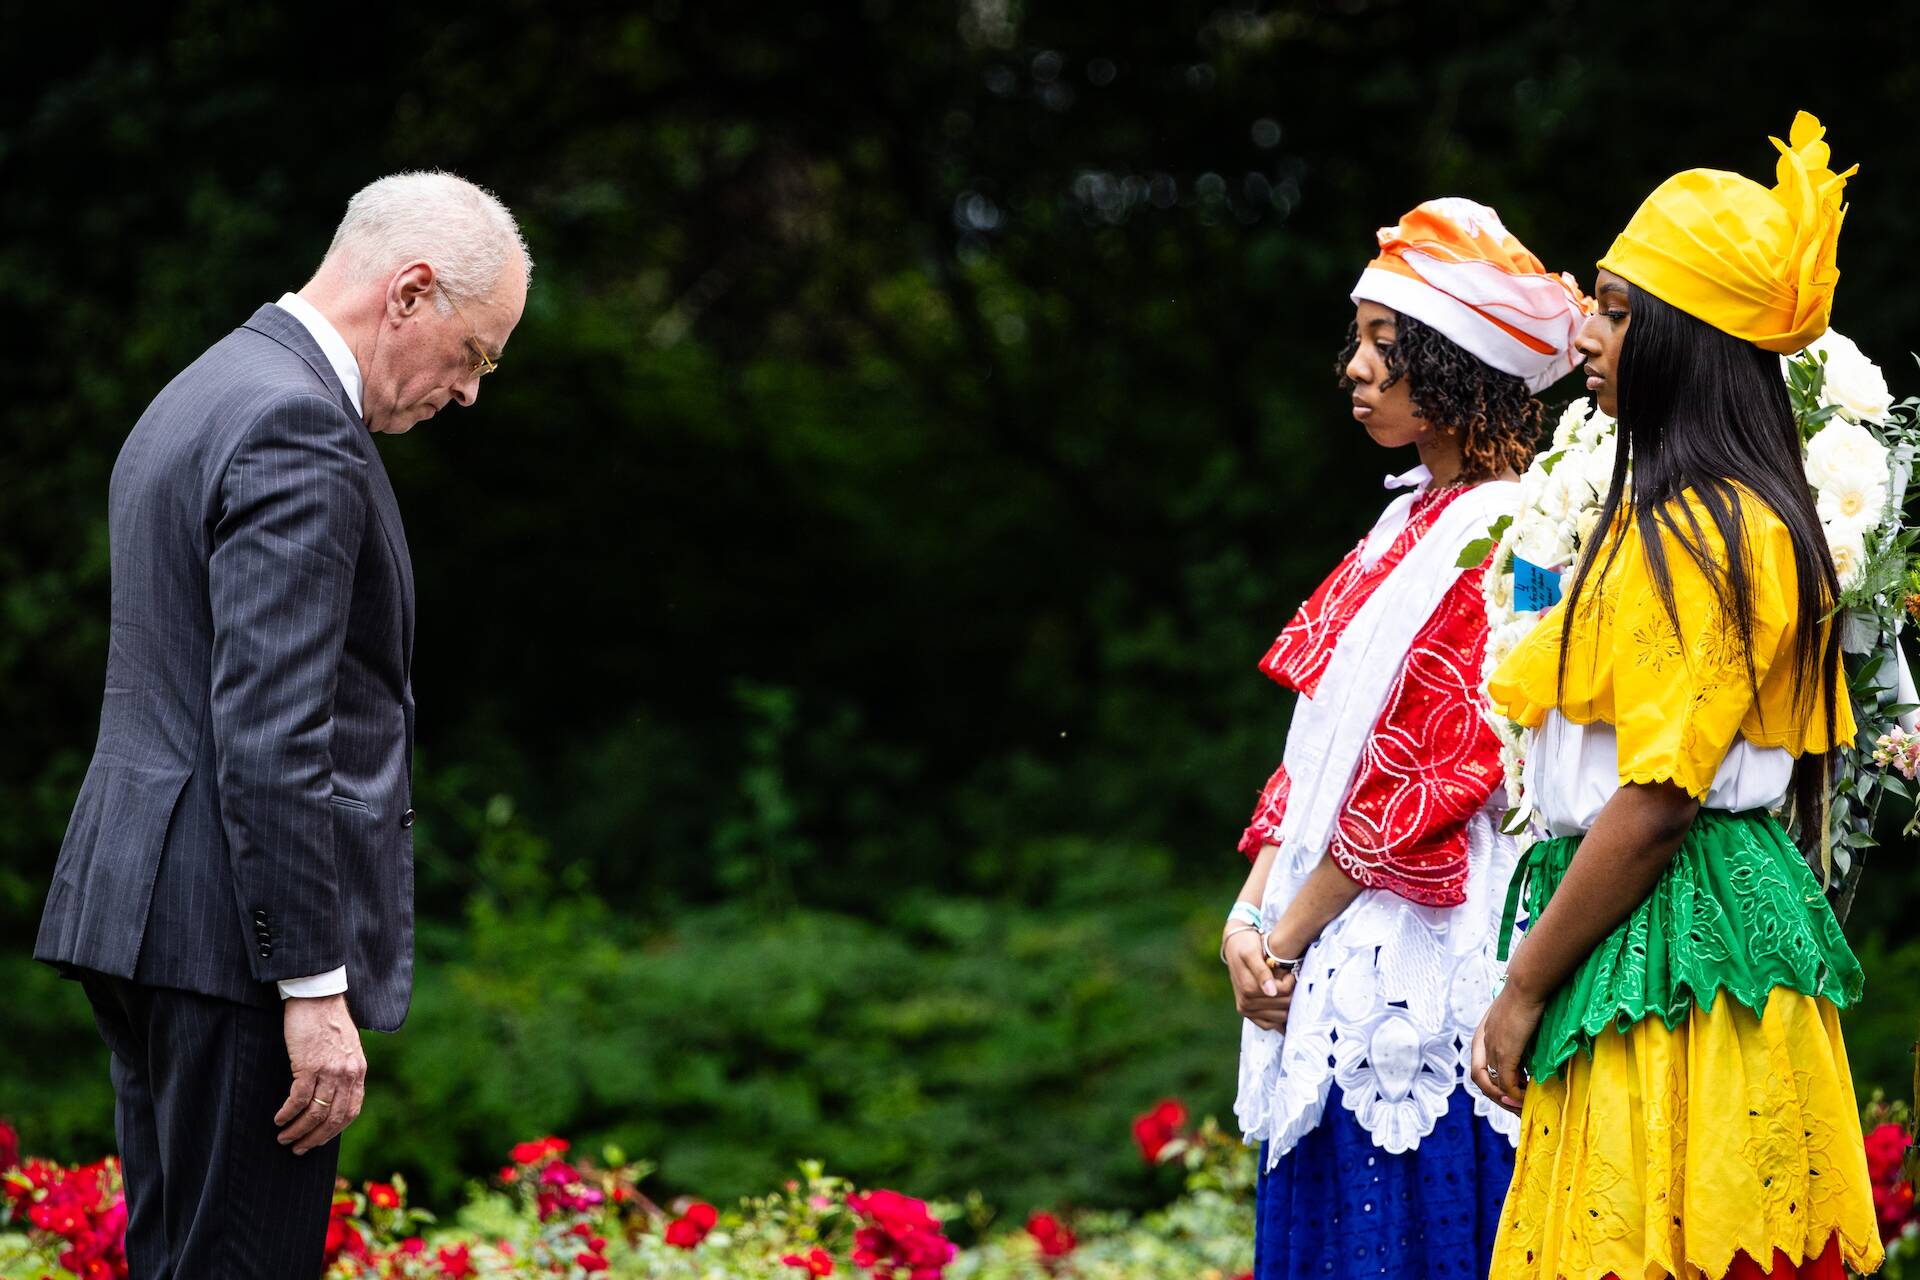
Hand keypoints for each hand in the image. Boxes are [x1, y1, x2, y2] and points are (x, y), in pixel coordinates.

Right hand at [275, 993, 366, 1154]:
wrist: (318, 996)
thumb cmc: (327, 1021)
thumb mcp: (345, 1048)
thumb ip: (343, 1070)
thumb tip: (332, 1095)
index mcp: (358, 1071)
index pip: (351, 1112)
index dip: (333, 1131)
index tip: (319, 1141)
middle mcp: (348, 1074)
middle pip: (333, 1118)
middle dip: (314, 1138)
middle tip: (298, 1149)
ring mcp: (330, 1071)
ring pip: (315, 1113)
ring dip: (298, 1130)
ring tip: (284, 1138)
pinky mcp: (309, 1065)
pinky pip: (298, 1099)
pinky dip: (287, 1114)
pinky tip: (278, 1119)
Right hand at [1224, 929, 1294, 1031]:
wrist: (1235, 946)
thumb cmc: (1246, 945)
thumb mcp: (1252, 953)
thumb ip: (1262, 972)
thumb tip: (1271, 992)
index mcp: (1248, 989)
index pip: (1283, 992)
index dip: (1291, 981)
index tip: (1290, 969)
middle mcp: (1245, 1004)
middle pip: (1284, 1006)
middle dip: (1291, 993)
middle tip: (1290, 978)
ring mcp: (1246, 1011)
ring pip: (1280, 1017)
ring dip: (1288, 1005)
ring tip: (1287, 988)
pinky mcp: (1248, 1014)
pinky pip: (1269, 1025)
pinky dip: (1279, 1019)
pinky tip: (1285, 1007)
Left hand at [1470, 984, 1545, 1115]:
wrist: (1526, 984)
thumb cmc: (1527, 994)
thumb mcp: (1516, 1014)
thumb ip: (1515, 1029)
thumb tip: (1527, 1039)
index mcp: (1483, 1034)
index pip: (1479, 1065)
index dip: (1493, 1081)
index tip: (1512, 1090)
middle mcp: (1483, 1043)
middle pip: (1481, 1080)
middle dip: (1498, 1097)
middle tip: (1516, 1106)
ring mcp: (1493, 1049)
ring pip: (1494, 1085)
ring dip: (1508, 1099)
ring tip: (1523, 1106)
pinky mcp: (1506, 1053)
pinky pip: (1507, 1083)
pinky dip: (1517, 1094)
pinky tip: (1528, 1097)